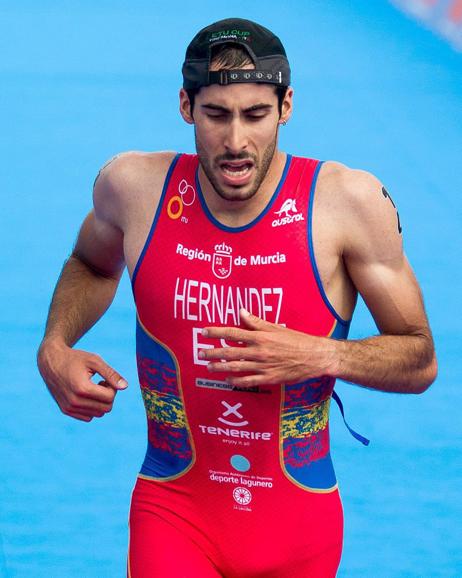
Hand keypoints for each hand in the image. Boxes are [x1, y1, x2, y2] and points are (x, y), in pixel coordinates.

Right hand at [37, 339, 127, 421]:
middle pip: (106, 408)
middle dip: (108, 396)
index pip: (110, 397)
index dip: (112, 387)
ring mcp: (69, 408)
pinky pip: (88, 417)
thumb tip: (125, 387)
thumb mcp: (95, 361)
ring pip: (98, 414)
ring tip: (93, 388)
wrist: (50, 362)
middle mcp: (74, 402)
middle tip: (101, 383)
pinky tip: (86, 395)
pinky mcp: (66, 410)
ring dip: (100, 402)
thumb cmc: (75, 359)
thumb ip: (111, 374)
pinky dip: (92, 408)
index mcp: (82, 388)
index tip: (104, 379)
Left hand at [199, 308, 337, 386]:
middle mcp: (259, 351)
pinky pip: (248, 381)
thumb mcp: (276, 328)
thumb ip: (256, 322)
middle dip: (213, 352)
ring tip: (209, 366)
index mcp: (261, 337)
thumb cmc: (296, 340)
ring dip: (220, 367)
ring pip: (236, 367)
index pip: (233, 332)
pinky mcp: (269, 378)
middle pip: (230, 351)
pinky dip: (236, 380)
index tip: (203, 332)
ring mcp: (263, 366)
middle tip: (200, 352)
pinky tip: (228, 378)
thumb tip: (241, 312)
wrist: (314, 356)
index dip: (216, 332)